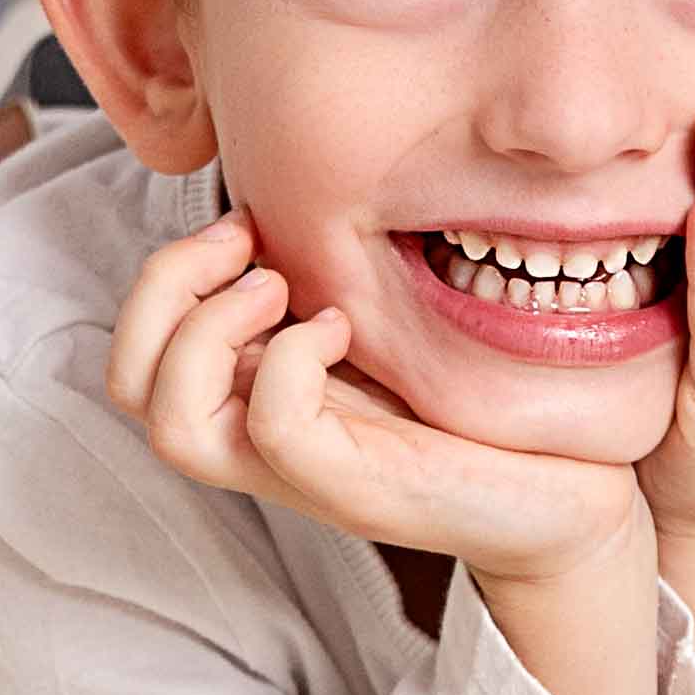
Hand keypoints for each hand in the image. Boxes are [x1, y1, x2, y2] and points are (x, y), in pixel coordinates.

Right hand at [107, 214, 662, 694]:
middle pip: (126, 383)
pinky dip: (293, 358)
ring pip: (171, 422)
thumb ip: (324, 283)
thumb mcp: (385, 324)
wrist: (568, 490)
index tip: (245, 223)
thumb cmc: (479, 401)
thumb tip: (285, 204)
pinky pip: (274, 426)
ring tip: (282, 287)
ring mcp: (300, 471)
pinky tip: (344, 327)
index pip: (133, 353)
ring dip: (207, 330)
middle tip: (246, 242)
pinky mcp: (354, 491)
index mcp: (255, 395)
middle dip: (161, 289)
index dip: (162, 276)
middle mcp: (258, 438)